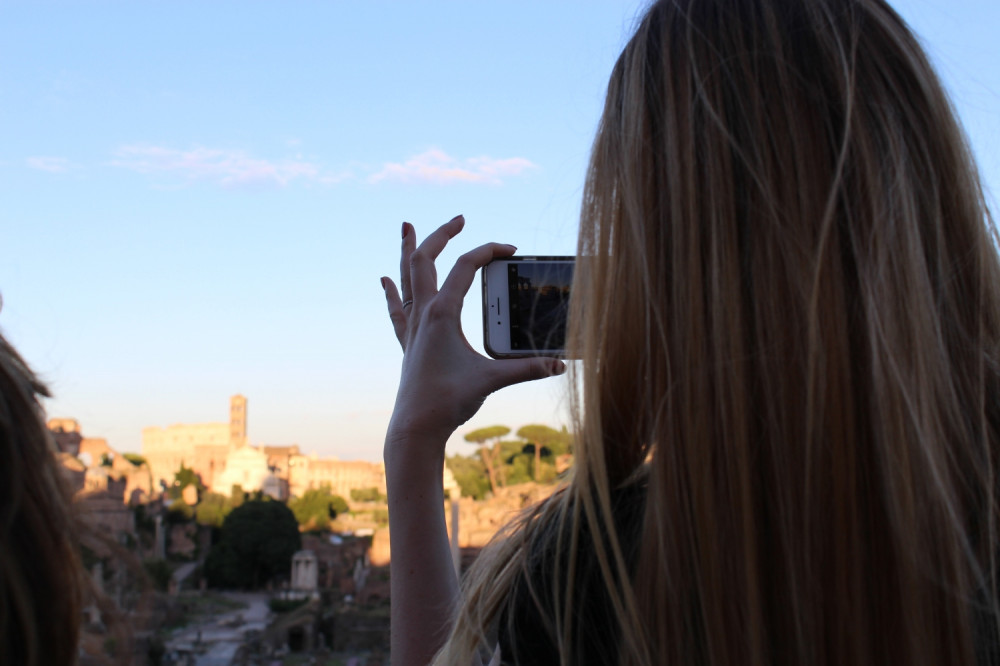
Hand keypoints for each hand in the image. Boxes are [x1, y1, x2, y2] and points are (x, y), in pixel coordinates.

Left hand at [380, 215, 565, 451]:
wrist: (416, 426)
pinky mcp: (408, 343)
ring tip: (406, 225)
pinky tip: (385, 279)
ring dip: (407, 249)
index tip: (510, 249)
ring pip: (405, 277)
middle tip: (459, 218)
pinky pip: (397, 308)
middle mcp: (424, 313)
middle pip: (426, 260)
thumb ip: (528, 369)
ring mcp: (412, 327)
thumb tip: (560, 365)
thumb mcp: (492, 380)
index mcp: (443, 313)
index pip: (465, 267)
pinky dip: (392, 290)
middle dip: (441, 234)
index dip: (489, 251)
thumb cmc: (449, 400)